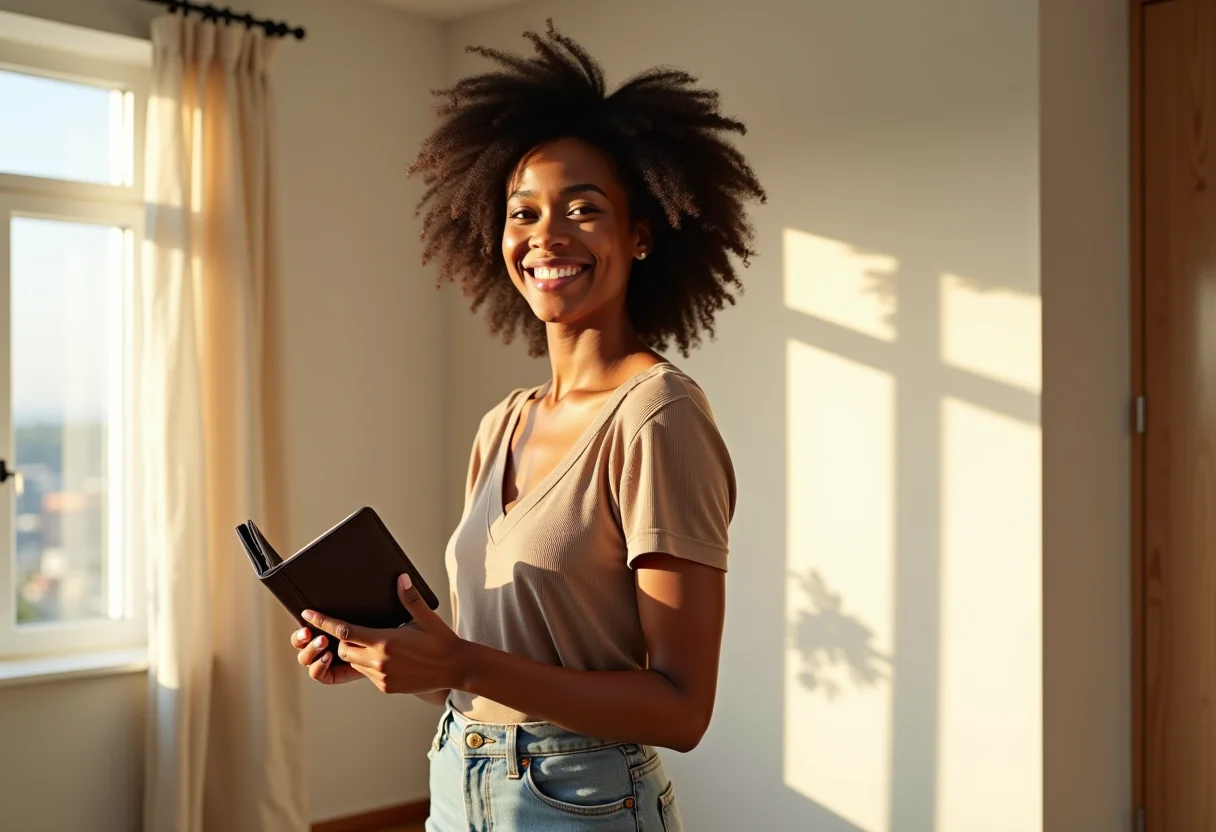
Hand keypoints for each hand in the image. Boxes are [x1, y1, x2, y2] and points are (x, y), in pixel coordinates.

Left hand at [300, 573, 464, 694]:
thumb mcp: (426, 617)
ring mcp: (381, 677)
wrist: (456, 668)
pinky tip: (384, 657)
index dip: (323, 622)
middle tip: (353, 629)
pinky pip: (366, 674)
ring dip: (355, 652)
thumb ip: (410, 598)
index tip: (307, 615)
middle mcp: (379, 661)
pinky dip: (367, 664)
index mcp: (385, 641)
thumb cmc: (441, 641)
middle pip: (344, 648)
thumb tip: (400, 578)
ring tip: (371, 642)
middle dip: (342, 639)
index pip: (344, 630)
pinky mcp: (386, 688)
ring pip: (353, 662)